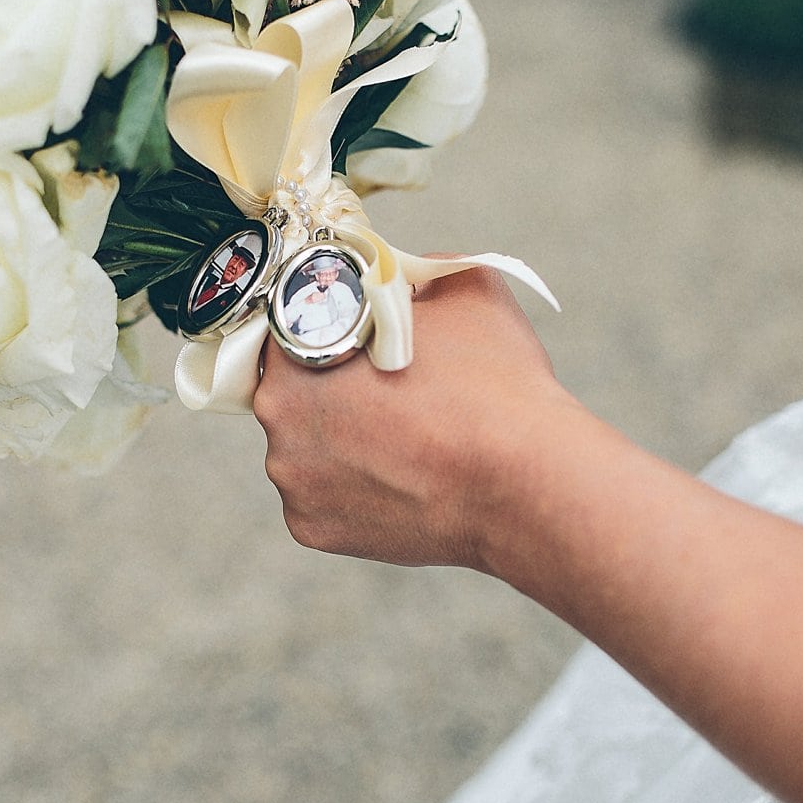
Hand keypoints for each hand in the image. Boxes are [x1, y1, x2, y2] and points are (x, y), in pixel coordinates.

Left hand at [253, 266, 577, 566]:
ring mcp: (293, 483)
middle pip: (291, 391)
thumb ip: (412, 272)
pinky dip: (351, 490)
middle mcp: (277, 422)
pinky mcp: (313, 530)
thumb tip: (403, 279)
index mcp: (297, 354)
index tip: (358, 335)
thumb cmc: (493, 385)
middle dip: (328, 385)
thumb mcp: (460, 288)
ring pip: (305, 448)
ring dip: (337, 441)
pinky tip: (397, 478)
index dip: (326, 324)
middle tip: (384, 387)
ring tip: (398, 438)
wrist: (524, 485)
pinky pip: (323, 498)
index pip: (287, 325)